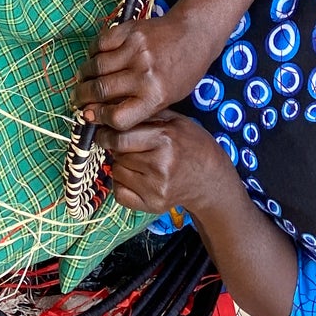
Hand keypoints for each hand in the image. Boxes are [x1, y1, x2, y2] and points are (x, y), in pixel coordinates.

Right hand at [75, 10, 214, 131]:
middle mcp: (144, 74)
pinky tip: (93, 59)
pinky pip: (100, 43)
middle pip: (100, 90)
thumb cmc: (182, 73)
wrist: (193, 34)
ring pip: (96, 66)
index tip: (91, 118)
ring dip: (83, 75)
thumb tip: (99, 114)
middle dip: (82, 98)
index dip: (99, 119)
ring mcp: (136, 49)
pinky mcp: (130, 29)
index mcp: (155, 96)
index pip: (116, 117)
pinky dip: (92, 53)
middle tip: (77, 100)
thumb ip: (136, 107)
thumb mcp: (166, 98)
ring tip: (82, 80)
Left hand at [101, 111, 235, 215]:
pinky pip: (120, 194)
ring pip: (116, 172)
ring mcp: (156, 188)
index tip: (105, 130)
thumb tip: (114, 109)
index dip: (108, 132)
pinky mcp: (153, 205)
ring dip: (120, 164)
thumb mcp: (175, 120)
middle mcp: (160, 165)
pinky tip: (134, 176)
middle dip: (115, 147)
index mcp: (164, 139)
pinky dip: (121, 184)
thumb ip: (146, 115)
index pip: (121, 136)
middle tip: (121, 144)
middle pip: (117, 154)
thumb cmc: (191, 143)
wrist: (210, 179)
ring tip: (135, 159)